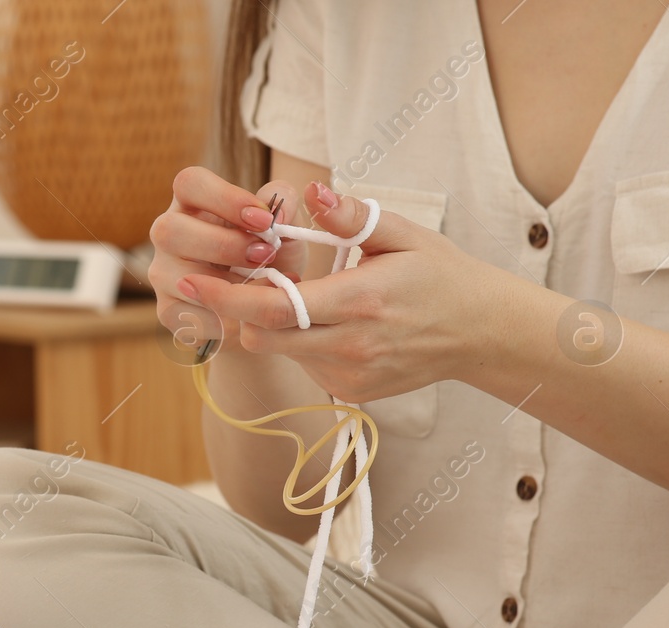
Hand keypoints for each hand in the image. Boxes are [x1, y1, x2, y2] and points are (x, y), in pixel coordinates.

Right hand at [147, 166, 307, 354]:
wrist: (265, 303)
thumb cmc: (270, 253)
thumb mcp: (284, 225)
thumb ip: (285, 205)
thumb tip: (278, 211)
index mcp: (193, 202)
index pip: (190, 183)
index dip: (225, 198)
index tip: (264, 219)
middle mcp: (168, 232)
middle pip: (171, 230)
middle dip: (223, 245)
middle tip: (264, 255)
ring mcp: (162, 272)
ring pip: (178, 276)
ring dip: (225, 286)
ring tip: (260, 288)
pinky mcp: (167, 309)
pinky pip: (187, 315)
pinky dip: (224, 319)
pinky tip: (247, 316)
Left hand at [177, 181, 533, 402]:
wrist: (480, 332)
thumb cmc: (439, 274)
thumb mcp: (401, 234)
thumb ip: (351, 216)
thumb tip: (307, 193)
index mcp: (359, 301)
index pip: (272, 307)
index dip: (223, 297)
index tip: (188, 282)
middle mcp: (351, 346)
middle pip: (263, 335)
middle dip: (240, 309)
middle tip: (236, 278)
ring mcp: (351, 376)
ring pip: (282, 351)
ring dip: (275, 324)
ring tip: (302, 295)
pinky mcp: (351, 393)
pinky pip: (305, 366)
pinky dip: (302, 344)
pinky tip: (331, 324)